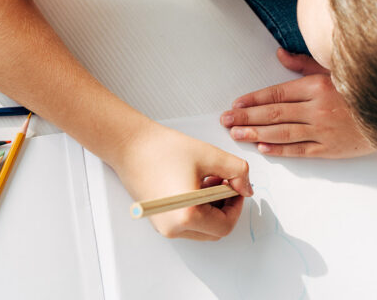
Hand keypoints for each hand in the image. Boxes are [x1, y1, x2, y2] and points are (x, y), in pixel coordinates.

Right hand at [114, 121, 252, 240]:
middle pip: (214, 230)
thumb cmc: (161, 149)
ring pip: (202, 227)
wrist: (129, 145)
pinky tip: (196, 184)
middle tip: (225, 182)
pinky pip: (187, 222)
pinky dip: (198, 208)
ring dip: (213, 207)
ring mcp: (163, 226)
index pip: (226, 224)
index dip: (237, 205)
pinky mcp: (158, 219)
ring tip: (209, 179)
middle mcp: (173, 227)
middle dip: (226, 207)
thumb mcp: (209, 155)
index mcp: (187, 215)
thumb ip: (237, 172)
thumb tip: (247, 188)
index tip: (237, 188)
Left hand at [220, 48, 372, 158]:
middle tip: (226, 121)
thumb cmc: (361, 89)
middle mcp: (317, 108)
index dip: (253, 99)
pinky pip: (300, 150)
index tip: (235, 104)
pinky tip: (262, 148)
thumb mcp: (334, 70)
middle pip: (273, 114)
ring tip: (237, 134)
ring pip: (282, 133)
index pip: (276, 93)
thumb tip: (279, 53)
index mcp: (317, 86)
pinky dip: (280, 150)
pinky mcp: (330, 149)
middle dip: (246, 117)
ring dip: (256, 133)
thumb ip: (304, 63)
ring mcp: (323, 130)